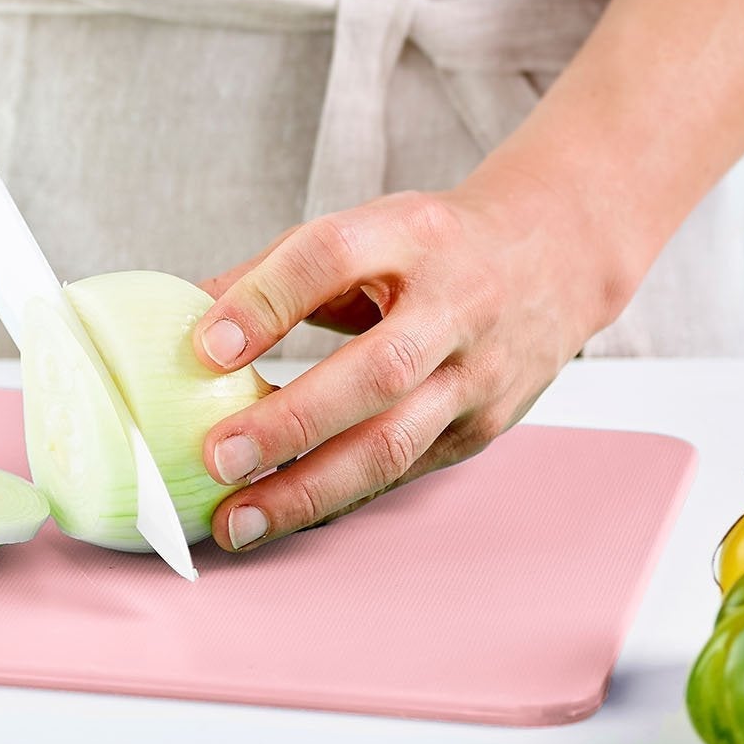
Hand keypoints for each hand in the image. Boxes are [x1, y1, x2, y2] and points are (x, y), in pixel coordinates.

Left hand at [190, 165, 629, 551]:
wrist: (555, 255)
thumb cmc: (437, 243)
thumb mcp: (366, 225)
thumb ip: (276, 270)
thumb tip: (188, 322)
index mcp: (413, 235)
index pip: (332, 257)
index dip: (267, 301)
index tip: (205, 346)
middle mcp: (454, 306)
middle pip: (376, 371)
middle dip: (291, 422)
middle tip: (217, 456)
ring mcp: (476, 376)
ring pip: (395, 443)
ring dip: (309, 489)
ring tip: (238, 518)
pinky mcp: (482, 428)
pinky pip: (403, 472)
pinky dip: (340, 498)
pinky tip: (286, 515)